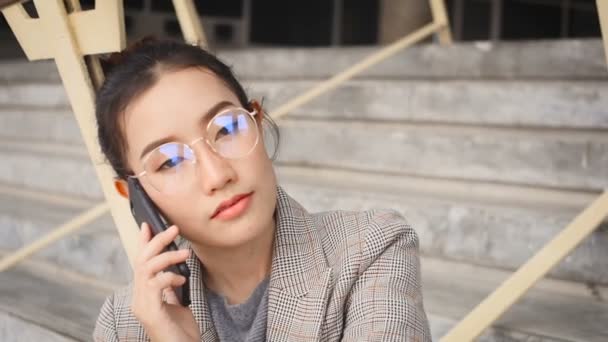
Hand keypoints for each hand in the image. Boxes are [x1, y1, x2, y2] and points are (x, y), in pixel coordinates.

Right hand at [131, 223, 199, 341]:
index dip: (143, 243)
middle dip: (156, 241)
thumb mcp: (177, 304)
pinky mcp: (150, 312)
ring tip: (186, 253)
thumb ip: (172, 288)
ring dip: (167, 256)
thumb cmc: (182, 332)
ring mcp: (142, 306)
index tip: (148, 224)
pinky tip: (181, 279)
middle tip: (174, 229)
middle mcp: (138, 299)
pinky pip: (154, 284)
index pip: (140, 263)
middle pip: (141, 261)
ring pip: (146, 268)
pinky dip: (169, 276)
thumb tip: (176, 270)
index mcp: (144, 295)